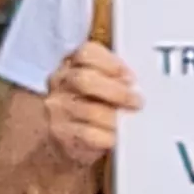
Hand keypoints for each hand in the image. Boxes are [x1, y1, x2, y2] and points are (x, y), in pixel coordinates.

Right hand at [43, 41, 140, 168]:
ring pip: (89, 110)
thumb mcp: (99, 85)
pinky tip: (115, 138)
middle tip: (136, 102)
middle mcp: (59, 84)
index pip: (85, 53)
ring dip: (114, 117)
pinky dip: (107, 137)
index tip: (130, 77)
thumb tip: (136, 86)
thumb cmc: (90, 108)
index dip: (111, 63)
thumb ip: (114, 79)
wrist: (67, 139)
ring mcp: (57, 109)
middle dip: (116, 91)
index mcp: (71, 65)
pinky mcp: (60, 135)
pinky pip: (88, 135)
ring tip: (129, 123)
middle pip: (84, 80)